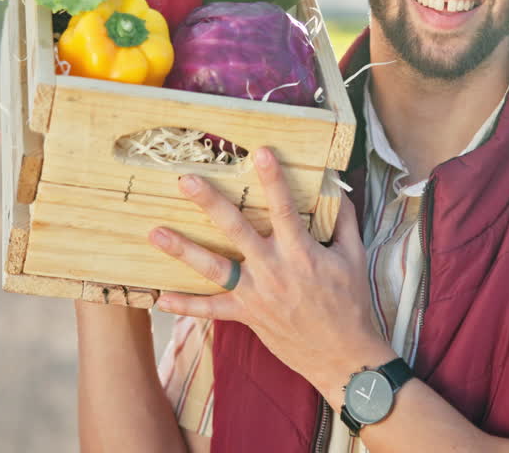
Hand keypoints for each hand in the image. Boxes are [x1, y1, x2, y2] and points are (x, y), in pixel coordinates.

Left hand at [149, 147, 394, 403]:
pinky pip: (211, 309)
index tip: (260, 152)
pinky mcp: (247, 315)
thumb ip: (344, 221)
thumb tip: (340, 189)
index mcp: (301, 252)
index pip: (285, 208)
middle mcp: (273, 269)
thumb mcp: (354, 258)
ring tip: (155, 233)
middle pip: (235, 230)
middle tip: (185, 181)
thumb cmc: (350, 304)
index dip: (273, 180)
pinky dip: (186, 305)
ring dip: (182, 250)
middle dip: (209, 203)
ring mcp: (255, 293)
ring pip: (213, 268)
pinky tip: (161, 297)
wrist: (343, 356)